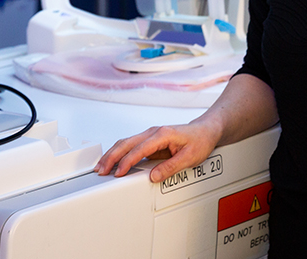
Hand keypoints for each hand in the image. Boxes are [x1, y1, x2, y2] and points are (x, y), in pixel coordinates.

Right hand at [94, 119, 221, 183]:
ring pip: (126, 143)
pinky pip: (130, 146)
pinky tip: (113, 162)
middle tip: (101, 170)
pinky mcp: (150, 140)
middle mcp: (154, 132)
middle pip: (126, 143)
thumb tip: (153, 176)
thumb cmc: (200, 140)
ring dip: (112, 154)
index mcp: (163, 134)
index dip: (127, 162)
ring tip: (101, 167)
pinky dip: (119, 153)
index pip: (139, 149)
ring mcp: (151, 135)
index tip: (118, 173)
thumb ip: (171, 167)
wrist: (206, 131)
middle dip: (111, 157)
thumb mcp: (190, 157)